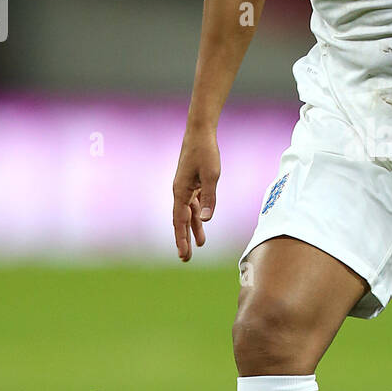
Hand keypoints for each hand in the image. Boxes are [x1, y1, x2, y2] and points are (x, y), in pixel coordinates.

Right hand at [172, 128, 220, 260]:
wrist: (200, 132)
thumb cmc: (205, 152)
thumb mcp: (212, 176)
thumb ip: (210, 198)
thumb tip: (206, 220)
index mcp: (181, 191)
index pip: (180, 221)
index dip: (181, 239)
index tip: (183, 254)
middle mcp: (180, 191)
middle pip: (181, 220)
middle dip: (184, 239)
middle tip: (186, 258)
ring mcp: (186, 187)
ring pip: (189, 213)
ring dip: (193, 228)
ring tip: (199, 245)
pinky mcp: (192, 182)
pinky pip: (194, 203)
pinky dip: (198, 214)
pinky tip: (202, 222)